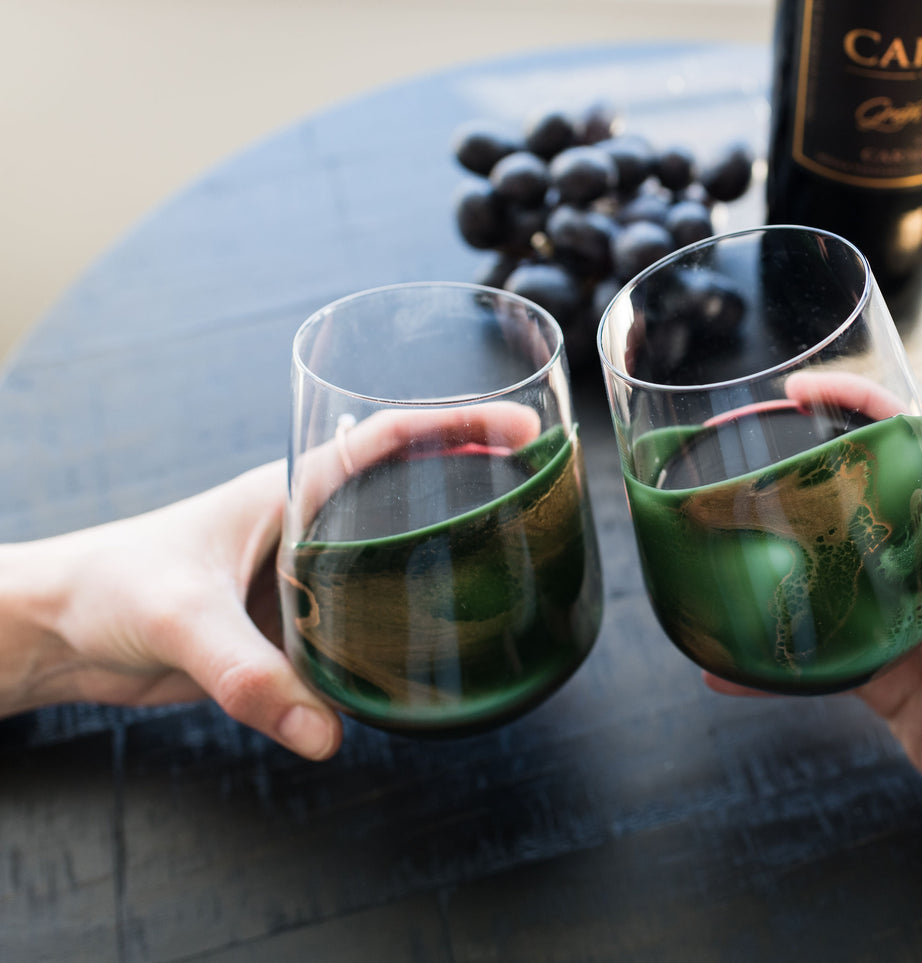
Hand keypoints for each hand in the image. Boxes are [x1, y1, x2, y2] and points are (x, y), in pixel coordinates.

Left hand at [7, 402, 543, 759]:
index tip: (517, 433)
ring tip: (508, 571)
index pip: (386, 441)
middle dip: (473, 487)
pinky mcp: (292, 627)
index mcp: (289, 492)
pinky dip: (403, 631)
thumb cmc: (105, 590)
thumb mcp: (179, 620)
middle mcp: (306, 526)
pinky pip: (364, 623)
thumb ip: (250, 676)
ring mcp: (303, 576)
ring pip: (392, 561)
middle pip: (407, 496)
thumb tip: (326, 731)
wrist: (55, 636)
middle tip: (536, 496)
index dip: (456, 429)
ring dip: (443, 561)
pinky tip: (435, 654)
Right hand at [708, 378, 921, 868]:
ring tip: (718, 550)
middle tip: (736, 463)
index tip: (806, 394)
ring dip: (780, 557)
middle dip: (805, 470)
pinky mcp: (887, 678)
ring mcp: (908, 625)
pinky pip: (819, 656)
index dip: (872, 406)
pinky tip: (727, 669)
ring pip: (832, 570)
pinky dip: (773, 662)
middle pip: (864, 497)